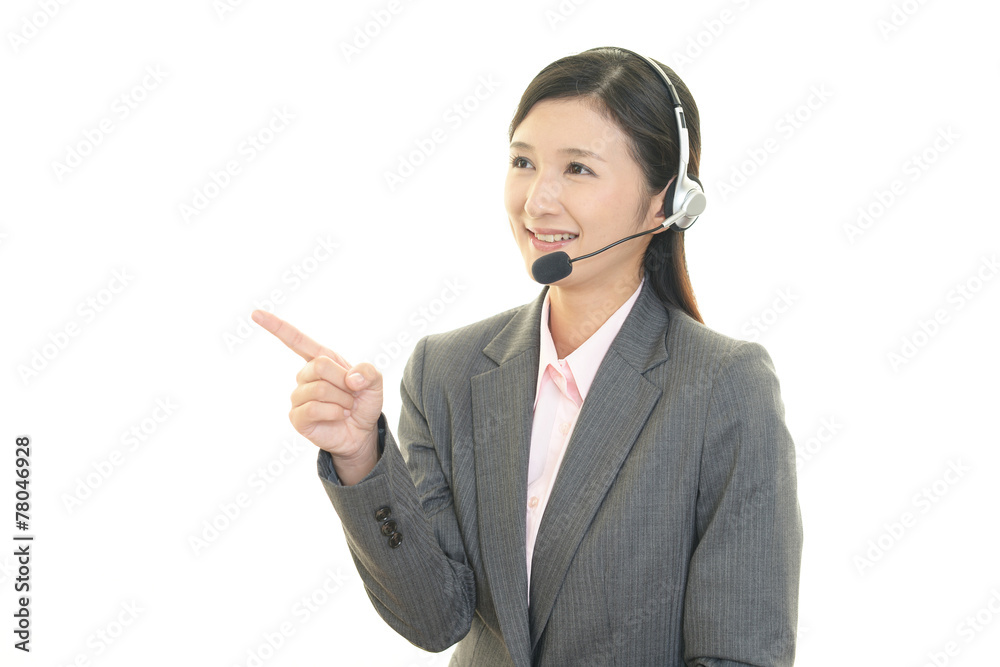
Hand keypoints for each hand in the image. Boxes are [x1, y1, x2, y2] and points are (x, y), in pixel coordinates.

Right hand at [251, 310, 382, 476]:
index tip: (255, 313)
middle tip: (352, 393)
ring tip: (346, 407)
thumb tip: (350, 378)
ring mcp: (298, 396)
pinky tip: (337, 416)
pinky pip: (312, 408)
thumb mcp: (375, 382)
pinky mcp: (297, 417)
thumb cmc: (364, 401)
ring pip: (319, 389)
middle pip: (320, 366)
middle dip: (344, 381)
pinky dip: (333, 412)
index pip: (295, 339)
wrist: (362, 431)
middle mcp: (305, 375)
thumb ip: (368, 372)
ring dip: (342, 400)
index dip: (276, 326)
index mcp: (321, 359)